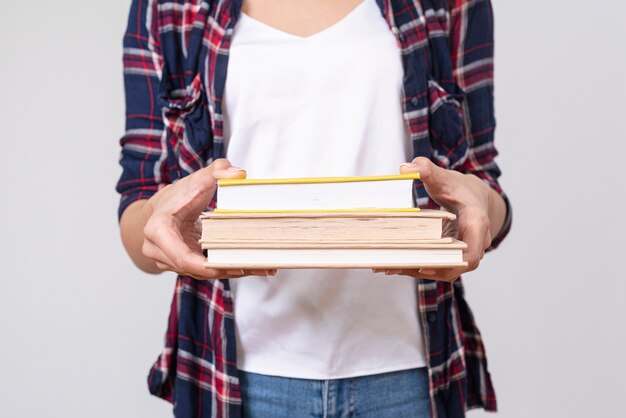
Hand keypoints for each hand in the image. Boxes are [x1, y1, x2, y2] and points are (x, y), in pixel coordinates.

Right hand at [141, 158, 275, 279]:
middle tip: (258, 266)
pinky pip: (204, 271)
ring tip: (261, 267)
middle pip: (196, 269)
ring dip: (230, 271)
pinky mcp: (181, 266)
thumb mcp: (198, 179)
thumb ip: (218, 170)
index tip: (235, 266)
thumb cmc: (179, 195)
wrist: (163, 208)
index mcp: (158, 230)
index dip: (209, 266)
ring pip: (202, 273)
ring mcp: (168, 261)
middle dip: (227, 269)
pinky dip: (225, 268)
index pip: (183, 257)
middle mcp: (158, 250)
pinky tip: (250, 266)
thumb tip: (240, 173)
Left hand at [373, 157, 496, 281]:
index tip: (426, 267)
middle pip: (453, 266)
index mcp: (476, 223)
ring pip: (444, 269)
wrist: (473, 196)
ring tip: (388, 267)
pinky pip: (439, 265)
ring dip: (418, 270)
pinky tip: (395, 264)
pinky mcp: (453, 255)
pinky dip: (419, 266)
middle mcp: (475, 242)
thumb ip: (426, 169)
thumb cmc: (459, 187)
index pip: (471, 254)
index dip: (451, 265)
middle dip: (423, 269)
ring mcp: (465, 251)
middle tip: (393, 266)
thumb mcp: (443, 177)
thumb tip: (405, 168)